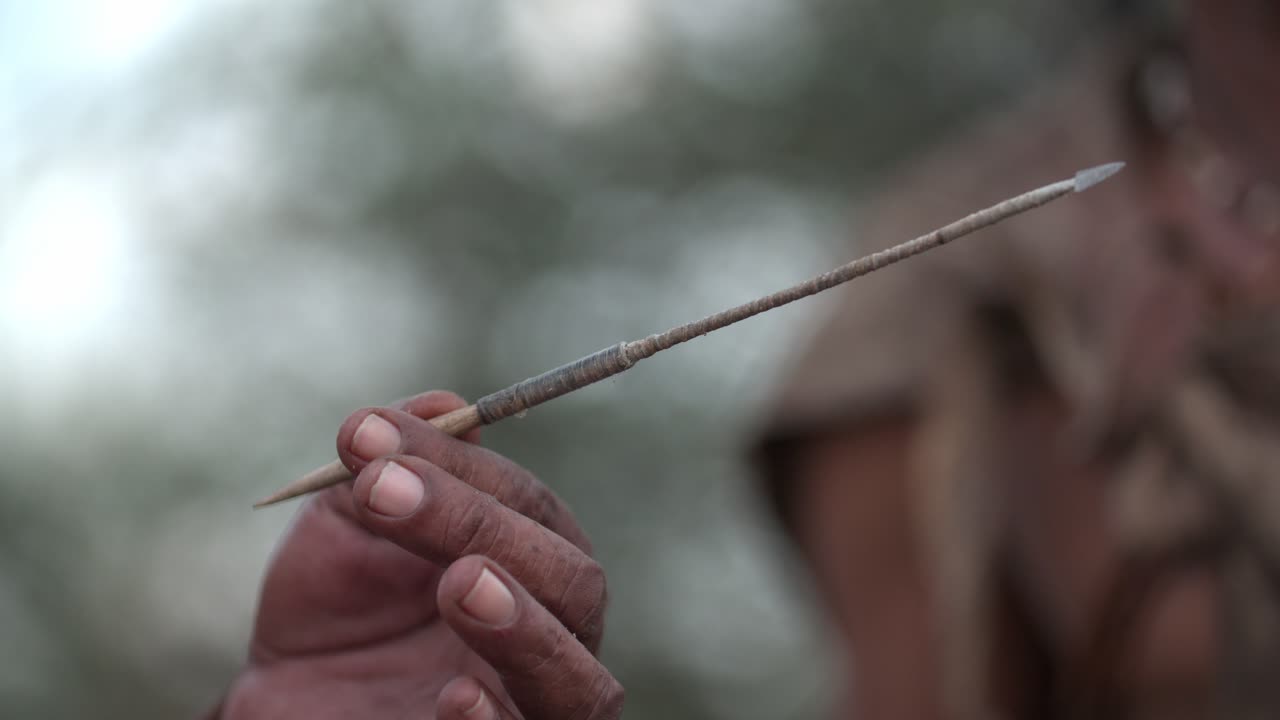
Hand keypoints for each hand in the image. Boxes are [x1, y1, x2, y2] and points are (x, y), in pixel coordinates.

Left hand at [215, 391, 622, 718]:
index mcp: (530, 567)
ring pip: (582, 684)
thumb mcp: (347, 528)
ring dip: (526, 628)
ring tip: (460, 585)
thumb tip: (448, 404)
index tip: (368, 438)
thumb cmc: (332, 614)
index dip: (462, 467)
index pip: (530, 507)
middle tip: (387, 492)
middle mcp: (551, 639)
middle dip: (483, 526)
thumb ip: (396, 465)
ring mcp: (530, 709)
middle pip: (573, 583)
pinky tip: (453, 695)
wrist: (287, 703)